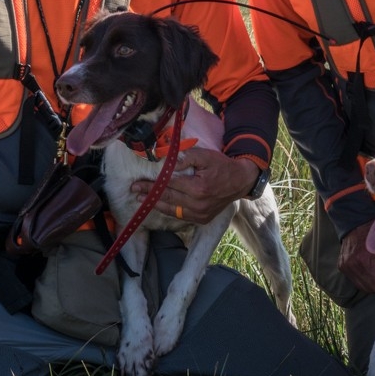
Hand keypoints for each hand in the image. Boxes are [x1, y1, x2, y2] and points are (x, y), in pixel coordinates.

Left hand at [130, 150, 258, 225]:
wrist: (240, 181)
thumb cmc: (222, 166)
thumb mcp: (206, 156)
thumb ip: (186, 158)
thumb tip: (168, 162)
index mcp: (198, 188)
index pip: (169, 185)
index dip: (151, 185)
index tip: (137, 183)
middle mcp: (198, 204)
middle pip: (168, 198)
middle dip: (149, 195)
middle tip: (134, 191)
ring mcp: (200, 214)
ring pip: (172, 210)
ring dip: (156, 205)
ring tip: (142, 201)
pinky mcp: (202, 219)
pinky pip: (181, 216)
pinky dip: (169, 210)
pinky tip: (159, 206)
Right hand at [338, 222, 374, 299]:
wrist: (355, 222)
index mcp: (364, 260)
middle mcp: (352, 266)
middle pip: (370, 288)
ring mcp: (345, 267)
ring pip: (362, 287)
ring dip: (374, 286)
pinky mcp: (342, 267)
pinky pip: (356, 281)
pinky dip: (365, 281)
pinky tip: (372, 273)